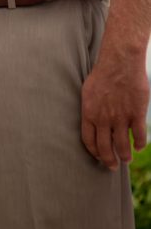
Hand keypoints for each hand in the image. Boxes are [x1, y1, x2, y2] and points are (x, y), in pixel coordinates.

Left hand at [81, 45, 148, 169]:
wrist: (120, 62)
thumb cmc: (103, 74)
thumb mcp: (88, 91)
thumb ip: (91, 109)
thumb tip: (92, 122)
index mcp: (89, 113)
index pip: (89, 141)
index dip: (94, 152)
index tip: (99, 156)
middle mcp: (104, 119)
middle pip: (105, 148)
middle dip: (109, 161)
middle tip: (112, 167)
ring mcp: (121, 118)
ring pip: (122, 146)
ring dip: (125, 156)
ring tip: (126, 159)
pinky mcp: (136, 114)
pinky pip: (138, 136)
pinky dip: (140, 144)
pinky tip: (139, 146)